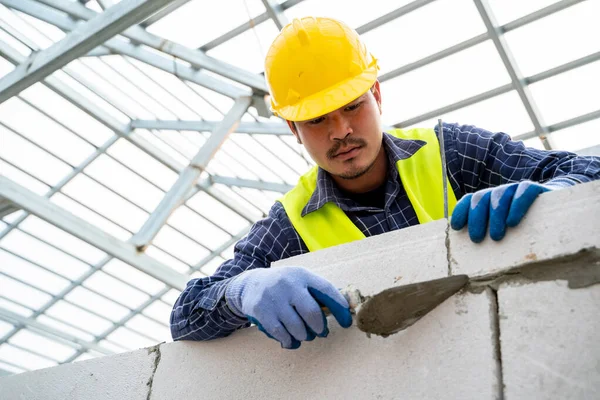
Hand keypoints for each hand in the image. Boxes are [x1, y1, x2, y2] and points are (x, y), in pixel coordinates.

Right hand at [225, 266, 351, 348]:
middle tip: (321, 332)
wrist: (250, 284)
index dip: (340, 308)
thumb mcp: (299, 280)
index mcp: (302, 275)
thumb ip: (317, 292)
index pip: (326, 290)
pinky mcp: (262, 311)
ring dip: (305, 336)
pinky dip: (290, 341)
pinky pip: (282, 334)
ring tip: (304, 335)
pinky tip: (291, 340)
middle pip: (312, 313)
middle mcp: (288, 284)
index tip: (347, 322)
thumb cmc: (284, 285)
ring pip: (297, 328)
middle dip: (320, 328)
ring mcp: (274, 298)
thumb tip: (344, 309)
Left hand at [450, 181, 551, 242]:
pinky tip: (513, 221)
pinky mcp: (535, 188)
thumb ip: (489, 236)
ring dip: (495, 215)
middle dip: (476, 218)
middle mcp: (499, 193)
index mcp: (488, 201)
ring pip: (500, 194)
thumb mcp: (504, 231)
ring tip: (497, 236)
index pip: (469, 200)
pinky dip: (517, 205)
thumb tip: (471, 256)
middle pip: (481, 198)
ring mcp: (516, 189)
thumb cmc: (525, 226)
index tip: (456, 227)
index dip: (461, 211)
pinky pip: (523, 191)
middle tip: (477, 238)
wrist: (557, 209)